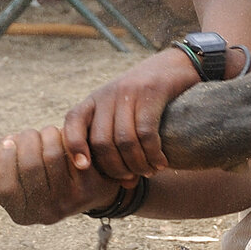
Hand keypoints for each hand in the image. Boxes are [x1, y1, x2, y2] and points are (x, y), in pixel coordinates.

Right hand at [0, 125, 121, 225]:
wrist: (88, 189)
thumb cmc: (43, 175)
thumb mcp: (20, 175)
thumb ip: (3, 161)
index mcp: (22, 215)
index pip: (5, 187)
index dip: (3, 159)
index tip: (7, 142)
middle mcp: (45, 215)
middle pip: (29, 166)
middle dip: (26, 139)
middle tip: (29, 133)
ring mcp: (69, 204)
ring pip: (52, 155)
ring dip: (46, 134)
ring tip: (46, 132)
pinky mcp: (89, 189)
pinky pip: (72, 152)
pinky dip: (66, 138)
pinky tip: (63, 136)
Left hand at [62, 49, 199, 182]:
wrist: (178, 64)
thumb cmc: (150, 99)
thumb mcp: (124, 111)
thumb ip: (117, 141)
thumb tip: (123, 185)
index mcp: (95, 100)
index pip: (72, 122)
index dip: (73, 146)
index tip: (83, 167)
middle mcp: (107, 94)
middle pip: (101, 141)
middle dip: (116, 168)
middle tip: (132, 179)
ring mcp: (128, 92)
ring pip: (123, 140)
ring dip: (137, 164)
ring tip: (150, 172)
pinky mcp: (151, 92)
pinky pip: (145, 132)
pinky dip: (152, 153)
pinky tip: (161, 162)